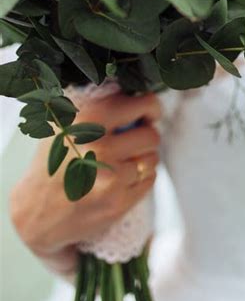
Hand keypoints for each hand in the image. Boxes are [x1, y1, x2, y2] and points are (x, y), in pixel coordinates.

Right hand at [9, 91, 160, 273]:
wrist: (35, 211)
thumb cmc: (54, 160)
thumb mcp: (64, 121)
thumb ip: (95, 101)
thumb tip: (131, 89)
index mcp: (87, 119)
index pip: (143, 104)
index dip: (151, 108)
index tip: (148, 112)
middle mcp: (99, 146)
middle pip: (151, 134)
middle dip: (145, 136)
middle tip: (133, 139)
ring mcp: (110, 177)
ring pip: (152, 158)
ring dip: (143, 158)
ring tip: (124, 160)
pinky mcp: (117, 202)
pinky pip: (149, 180)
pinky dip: (141, 178)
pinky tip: (122, 178)